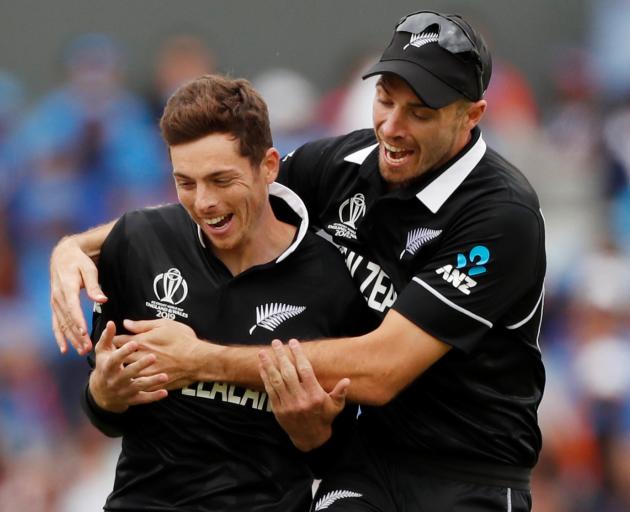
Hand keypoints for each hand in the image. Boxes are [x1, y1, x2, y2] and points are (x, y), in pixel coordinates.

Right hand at [50, 236, 106, 354]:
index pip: (73, 308)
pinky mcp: (55, 306)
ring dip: (71, 339)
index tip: (84, 334)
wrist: (62, 256)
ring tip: (81, 351)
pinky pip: (56, 324)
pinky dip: (59, 337)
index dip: (78, 321)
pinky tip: (64, 349)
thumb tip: (102, 300)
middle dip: (77, 336)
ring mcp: (54, 302)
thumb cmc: (79, 262)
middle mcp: (58, 297)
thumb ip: (94, 285)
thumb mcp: (89, 270)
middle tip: (87, 349)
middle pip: (67, 320)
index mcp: (67, 288)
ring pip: (62, 324)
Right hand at [89, 321, 167, 411]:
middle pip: (128, 373)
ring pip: (138, 386)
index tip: (134, 343)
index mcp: (108, 367)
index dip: (124, 351)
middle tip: (153, 357)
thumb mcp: (103, 352)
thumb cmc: (105, 366)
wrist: (100, 393)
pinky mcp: (131, 399)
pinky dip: (154, 396)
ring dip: (151, 382)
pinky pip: (143, 399)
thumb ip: (107, 338)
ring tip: (164, 376)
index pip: (115, 359)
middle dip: (140, 365)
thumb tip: (111, 323)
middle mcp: (115, 380)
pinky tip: (165, 391)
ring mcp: (124, 391)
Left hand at [113, 319, 203, 389]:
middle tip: (115, 355)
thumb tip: (126, 323)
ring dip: (124, 370)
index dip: (114, 340)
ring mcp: (146, 372)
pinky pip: (138, 385)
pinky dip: (135, 382)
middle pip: (119, 358)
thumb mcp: (165, 325)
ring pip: (127, 373)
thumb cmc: (184, 340)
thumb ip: (143, 325)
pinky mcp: (153, 383)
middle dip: (116, 356)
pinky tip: (135, 380)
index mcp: (142, 342)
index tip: (114, 341)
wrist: (198, 360)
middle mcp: (140, 358)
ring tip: (123, 368)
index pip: (119, 341)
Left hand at [258, 339, 348, 451]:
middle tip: (276, 342)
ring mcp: (288, 405)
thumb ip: (340, 392)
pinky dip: (265, 378)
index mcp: (315, 395)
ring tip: (263, 352)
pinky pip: (270, 391)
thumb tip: (347, 380)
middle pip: (288, 373)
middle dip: (281, 356)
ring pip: (276, 381)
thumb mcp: (336, 406)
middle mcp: (301, 399)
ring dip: (269, 365)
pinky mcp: (278, 410)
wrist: (310, 438)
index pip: (305, 370)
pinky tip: (262, 367)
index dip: (298, 355)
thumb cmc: (324, 417)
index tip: (293, 342)